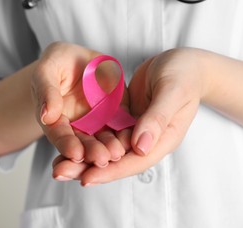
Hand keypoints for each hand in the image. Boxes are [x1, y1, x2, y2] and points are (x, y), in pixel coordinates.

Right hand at [31, 42, 130, 168]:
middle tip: (101, 159)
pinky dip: (126, 133)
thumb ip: (46, 91)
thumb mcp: (47, 70)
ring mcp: (98, 122)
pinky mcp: (117, 114)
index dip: (66, 144)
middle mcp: (77, 126)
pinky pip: (123, 125)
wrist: (79, 58)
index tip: (75, 153)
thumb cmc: (57, 63)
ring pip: (104, 138)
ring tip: (117, 153)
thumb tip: (46, 116)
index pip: (59, 134)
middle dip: (91, 152)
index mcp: (55, 119)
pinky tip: (131, 139)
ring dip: (109, 148)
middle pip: (83, 142)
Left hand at [64, 48, 203, 185]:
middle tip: (60, 173)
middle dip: (88, 168)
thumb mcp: (172, 91)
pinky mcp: (125, 120)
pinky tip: (69, 142)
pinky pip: (104, 134)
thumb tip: (139, 148)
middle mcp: (146, 140)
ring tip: (57, 164)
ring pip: (107, 149)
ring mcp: (135, 131)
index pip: (134, 162)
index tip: (85, 178)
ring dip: (83, 157)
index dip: (110, 172)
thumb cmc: (184, 74)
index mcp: (162, 139)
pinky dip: (88, 139)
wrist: (183, 63)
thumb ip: (157, 118)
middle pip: (116, 161)